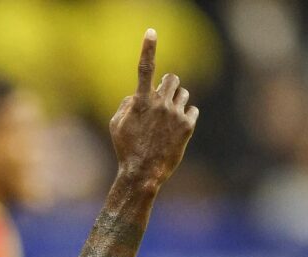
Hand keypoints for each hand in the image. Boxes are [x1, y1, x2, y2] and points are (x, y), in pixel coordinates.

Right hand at [109, 29, 198, 190]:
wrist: (143, 173)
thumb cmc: (126, 149)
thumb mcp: (116, 126)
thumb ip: (126, 104)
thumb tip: (137, 95)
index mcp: (141, 102)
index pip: (145, 69)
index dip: (148, 49)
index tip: (151, 32)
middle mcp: (160, 104)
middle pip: (172, 78)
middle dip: (169, 85)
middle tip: (163, 98)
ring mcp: (176, 113)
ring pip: (184, 93)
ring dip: (177, 101)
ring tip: (167, 120)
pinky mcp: (188, 125)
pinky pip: (192, 109)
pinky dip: (185, 116)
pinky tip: (175, 130)